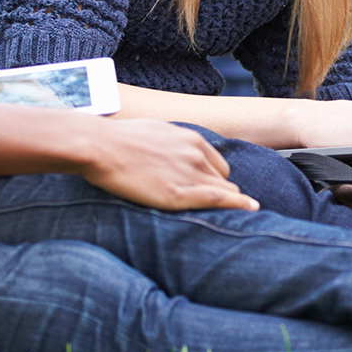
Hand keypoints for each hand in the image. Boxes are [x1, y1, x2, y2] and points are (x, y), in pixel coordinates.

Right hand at [80, 120, 259, 210]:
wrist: (101, 146)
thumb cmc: (119, 139)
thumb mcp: (155, 132)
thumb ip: (172, 143)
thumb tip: (171, 151)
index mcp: (190, 139)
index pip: (217, 165)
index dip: (215, 180)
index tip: (213, 193)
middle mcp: (196, 154)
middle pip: (223, 180)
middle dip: (223, 193)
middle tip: (221, 210)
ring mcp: (189, 173)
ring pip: (224, 191)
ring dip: (228, 203)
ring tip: (236, 219)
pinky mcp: (178, 194)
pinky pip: (218, 199)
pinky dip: (237, 205)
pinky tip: (250, 209)